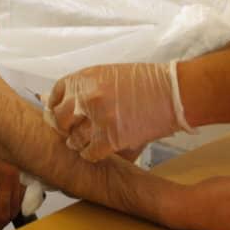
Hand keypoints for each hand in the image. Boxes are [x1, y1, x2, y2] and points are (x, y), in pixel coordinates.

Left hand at [47, 62, 181, 161]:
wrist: (174, 92)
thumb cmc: (147, 83)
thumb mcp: (110, 74)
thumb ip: (86, 87)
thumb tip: (62, 100)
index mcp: (86, 77)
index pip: (56, 94)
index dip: (56, 107)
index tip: (59, 114)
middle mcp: (87, 96)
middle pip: (60, 119)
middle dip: (65, 127)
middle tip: (70, 132)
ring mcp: (97, 117)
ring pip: (73, 139)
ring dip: (78, 143)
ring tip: (84, 143)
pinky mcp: (111, 138)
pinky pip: (89, 153)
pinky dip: (91, 154)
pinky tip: (96, 151)